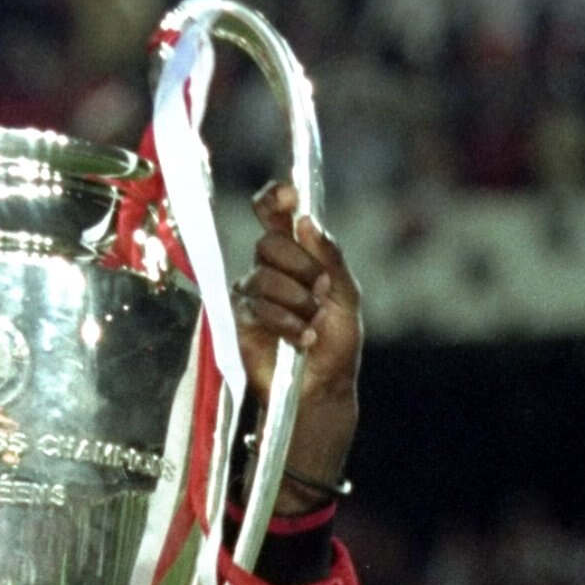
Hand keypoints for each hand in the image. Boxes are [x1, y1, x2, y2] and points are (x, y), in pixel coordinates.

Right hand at [233, 180, 362, 507]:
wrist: (323, 387)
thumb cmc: (337, 343)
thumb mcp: (346, 296)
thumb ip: (330, 256)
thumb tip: (307, 221)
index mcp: (296, 254)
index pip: (273, 213)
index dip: (275, 198)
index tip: (289, 197)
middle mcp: (269, 269)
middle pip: (268, 242)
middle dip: (300, 266)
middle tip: (320, 290)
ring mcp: (250, 295)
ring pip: (264, 277)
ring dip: (297, 302)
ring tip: (313, 324)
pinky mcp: (237, 322)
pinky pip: (257, 308)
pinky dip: (286, 323)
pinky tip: (302, 339)